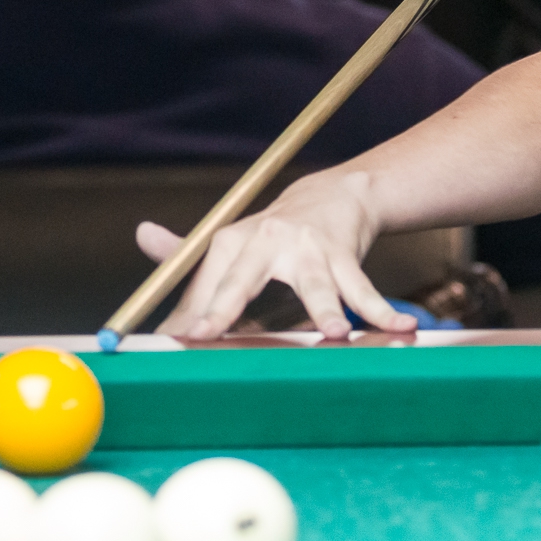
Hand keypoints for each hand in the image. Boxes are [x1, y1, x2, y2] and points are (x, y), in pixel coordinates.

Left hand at [135, 171, 415, 342]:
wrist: (333, 196)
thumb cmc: (275, 234)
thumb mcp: (231, 241)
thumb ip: (185, 253)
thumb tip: (141, 235)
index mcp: (231, 242)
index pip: (204, 285)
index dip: (187, 317)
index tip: (170, 344)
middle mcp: (265, 240)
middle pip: (242, 278)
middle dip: (225, 305)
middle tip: (207, 331)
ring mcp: (308, 248)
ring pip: (316, 283)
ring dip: (327, 308)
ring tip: (333, 331)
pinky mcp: (343, 254)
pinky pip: (362, 288)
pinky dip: (381, 310)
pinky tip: (399, 327)